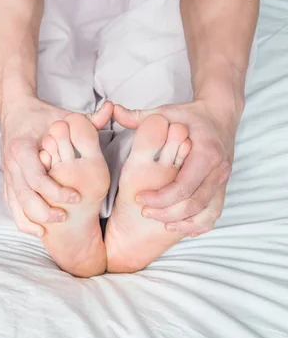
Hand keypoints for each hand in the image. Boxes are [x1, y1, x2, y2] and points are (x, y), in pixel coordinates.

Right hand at [0, 98, 112, 236]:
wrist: (15, 111)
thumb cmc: (42, 116)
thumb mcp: (63, 116)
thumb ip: (88, 119)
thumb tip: (111, 109)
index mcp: (22, 147)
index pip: (37, 177)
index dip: (56, 192)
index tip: (75, 198)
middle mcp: (11, 163)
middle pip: (24, 197)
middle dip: (44, 211)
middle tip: (65, 216)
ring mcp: (7, 174)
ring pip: (16, 205)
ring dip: (33, 219)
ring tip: (54, 225)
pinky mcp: (7, 182)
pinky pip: (12, 206)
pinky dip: (23, 221)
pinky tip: (38, 230)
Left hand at [114, 101, 238, 236]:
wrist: (220, 115)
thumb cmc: (189, 116)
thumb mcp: (165, 113)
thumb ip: (139, 117)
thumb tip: (114, 110)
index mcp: (205, 152)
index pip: (183, 185)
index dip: (160, 198)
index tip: (139, 199)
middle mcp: (218, 169)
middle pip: (193, 203)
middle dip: (167, 212)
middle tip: (145, 212)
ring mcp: (223, 180)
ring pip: (206, 212)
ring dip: (183, 222)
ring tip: (161, 223)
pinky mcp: (223, 187)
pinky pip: (214, 213)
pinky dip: (199, 224)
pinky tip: (182, 228)